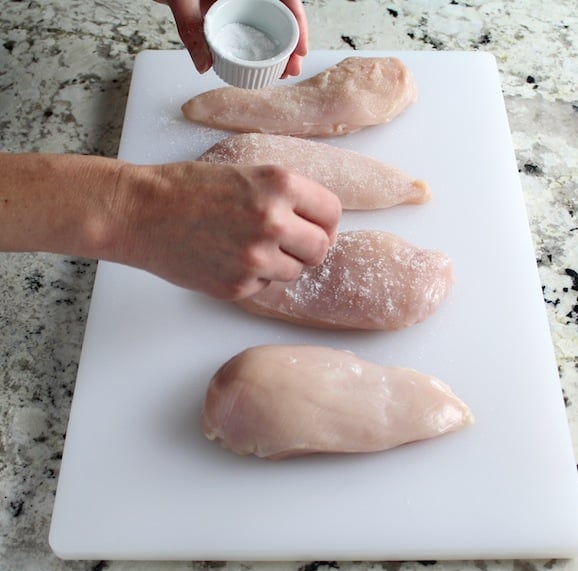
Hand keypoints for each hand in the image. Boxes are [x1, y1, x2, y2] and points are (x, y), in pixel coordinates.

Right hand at [114, 161, 340, 298]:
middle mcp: (273, 222)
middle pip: (321, 249)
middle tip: (289, 244)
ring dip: (280, 263)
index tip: (317, 228)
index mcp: (280, 185)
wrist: (140, 212)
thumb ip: (286, 196)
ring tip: (248, 246)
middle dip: (309, 248)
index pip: (332, 213)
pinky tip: (227, 259)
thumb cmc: (187, 188)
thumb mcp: (246, 174)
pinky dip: (253, 277)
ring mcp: (256, 259)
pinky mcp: (238, 286)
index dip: (325, 222)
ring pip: (295, 272)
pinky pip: (264, 286)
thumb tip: (318, 222)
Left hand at [155, 0, 308, 75]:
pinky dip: (259, 45)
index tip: (301, 48)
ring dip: (279, 47)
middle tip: (292, 70)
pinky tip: (262, 64)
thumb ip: (190, 27)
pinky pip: (253, 25)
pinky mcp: (230, 6)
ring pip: (269, 21)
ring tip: (282, 72)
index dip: (299, 23)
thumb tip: (203, 64)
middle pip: (281, 13)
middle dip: (291, 43)